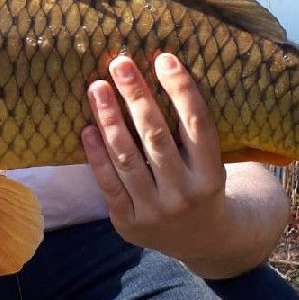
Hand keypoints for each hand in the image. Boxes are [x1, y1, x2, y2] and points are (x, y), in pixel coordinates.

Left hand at [81, 53, 228, 266]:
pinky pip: (109, 185)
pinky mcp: (129, 223)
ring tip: (97, 88)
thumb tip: (162, 69)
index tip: (164, 58)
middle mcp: (184, 194)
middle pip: (156, 137)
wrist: (204, 241)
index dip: (181, 90)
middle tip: (120, 63)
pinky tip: (87, 129)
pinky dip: (96, 156)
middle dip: (136, 96)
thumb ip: (190, 130)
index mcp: (211, 175)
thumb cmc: (203, 186)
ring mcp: (155, 212)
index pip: (196, 124)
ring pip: (127, 158)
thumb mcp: (210, 163)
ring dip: (110, 119)